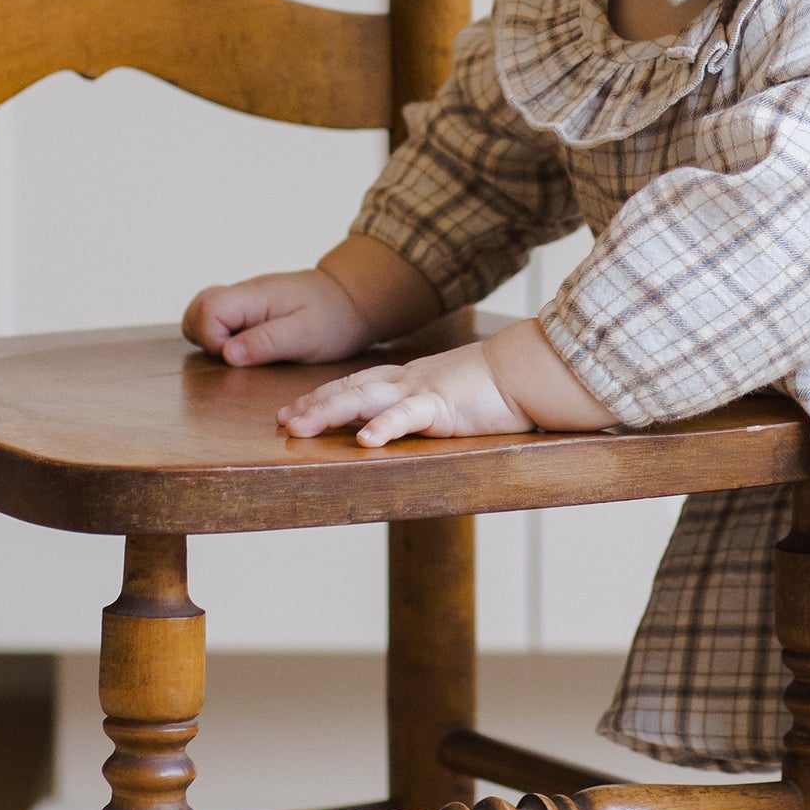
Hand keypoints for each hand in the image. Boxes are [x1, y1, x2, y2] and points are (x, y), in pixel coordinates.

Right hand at [183, 236, 442, 367]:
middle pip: (196, 309)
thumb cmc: (335, 318)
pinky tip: (246, 349)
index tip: (235, 357)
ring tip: (240, 355)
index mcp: (254, 296)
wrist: (354, 299)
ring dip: (210, 338)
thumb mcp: (306, 335)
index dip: (212, 338)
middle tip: (235, 357)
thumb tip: (226, 354)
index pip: (207, 310)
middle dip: (203, 338)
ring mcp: (245, 302)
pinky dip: (221, 336)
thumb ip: (266, 343)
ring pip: (203, 314)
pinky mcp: (249, 312)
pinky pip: (219, 321)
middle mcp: (243, 295)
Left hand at [277, 336, 533, 444]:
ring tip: (299, 428)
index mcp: (409, 378)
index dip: (322, 396)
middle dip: (312, 405)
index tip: (293, 409)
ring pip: (363, 399)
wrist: (527, 368)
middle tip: (282, 422)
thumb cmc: (497, 385)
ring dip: (327, 412)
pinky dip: (384, 427)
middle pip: (348, 389)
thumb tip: (418, 419)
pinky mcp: (442, 405)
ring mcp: (421, 390)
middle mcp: (407, 381)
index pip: (356, 385)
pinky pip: (407, 416)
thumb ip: (430, 404)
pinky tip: (365, 441)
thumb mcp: (452, 393)